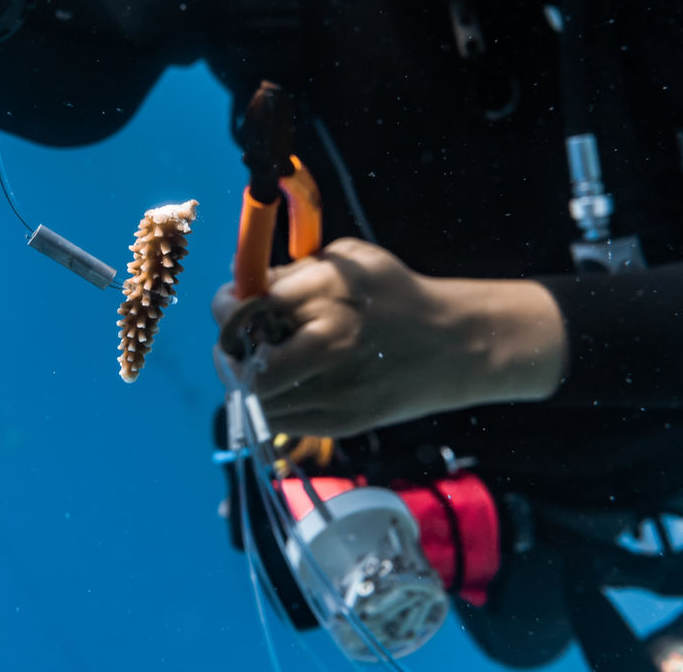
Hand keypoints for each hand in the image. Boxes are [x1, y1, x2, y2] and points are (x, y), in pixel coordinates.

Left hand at [211, 238, 567, 436]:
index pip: (247, 309)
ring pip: (256, 399)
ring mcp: (337, 390)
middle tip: (234, 342)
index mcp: (330, 294)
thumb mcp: (348, 260)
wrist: (455, 345)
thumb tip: (240, 283)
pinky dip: (267, 401)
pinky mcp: (342, 422)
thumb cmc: (394, 294)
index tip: (231, 303)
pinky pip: (279, 420)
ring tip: (257, 360)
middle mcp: (332, 344)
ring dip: (244, 380)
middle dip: (227, 352)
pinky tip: (280, 381)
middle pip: (245, 365)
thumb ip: (292, 271)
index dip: (227, 307)